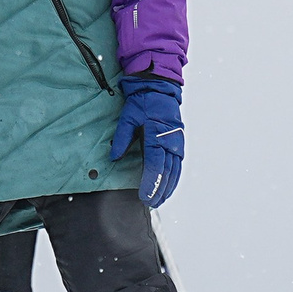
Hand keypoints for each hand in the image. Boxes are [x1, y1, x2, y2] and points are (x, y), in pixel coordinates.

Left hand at [110, 76, 184, 207]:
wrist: (159, 87)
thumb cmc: (143, 101)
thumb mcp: (128, 117)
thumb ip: (121, 138)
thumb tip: (114, 157)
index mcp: (156, 135)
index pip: (154, 165)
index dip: (150, 183)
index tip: (144, 197)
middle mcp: (170, 141)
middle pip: (167, 172)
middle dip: (159, 190)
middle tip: (150, 204)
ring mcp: (177, 142)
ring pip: (175, 171)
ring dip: (168, 187)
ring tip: (159, 200)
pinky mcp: (179, 142)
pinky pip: (178, 165)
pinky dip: (174, 178)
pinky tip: (169, 187)